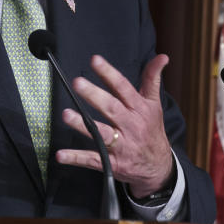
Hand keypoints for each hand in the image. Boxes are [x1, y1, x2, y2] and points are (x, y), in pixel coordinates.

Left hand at [56, 54, 173, 197]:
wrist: (158, 167)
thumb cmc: (151, 130)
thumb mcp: (154, 104)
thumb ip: (152, 79)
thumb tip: (162, 57)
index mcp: (139, 109)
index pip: (123, 88)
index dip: (109, 73)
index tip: (95, 60)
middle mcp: (130, 126)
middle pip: (111, 108)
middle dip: (94, 96)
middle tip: (78, 83)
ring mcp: (121, 145)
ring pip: (101, 134)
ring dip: (83, 125)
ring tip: (66, 115)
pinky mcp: (112, 163)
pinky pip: (92, 160)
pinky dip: (76, 158)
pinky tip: (61, 155)